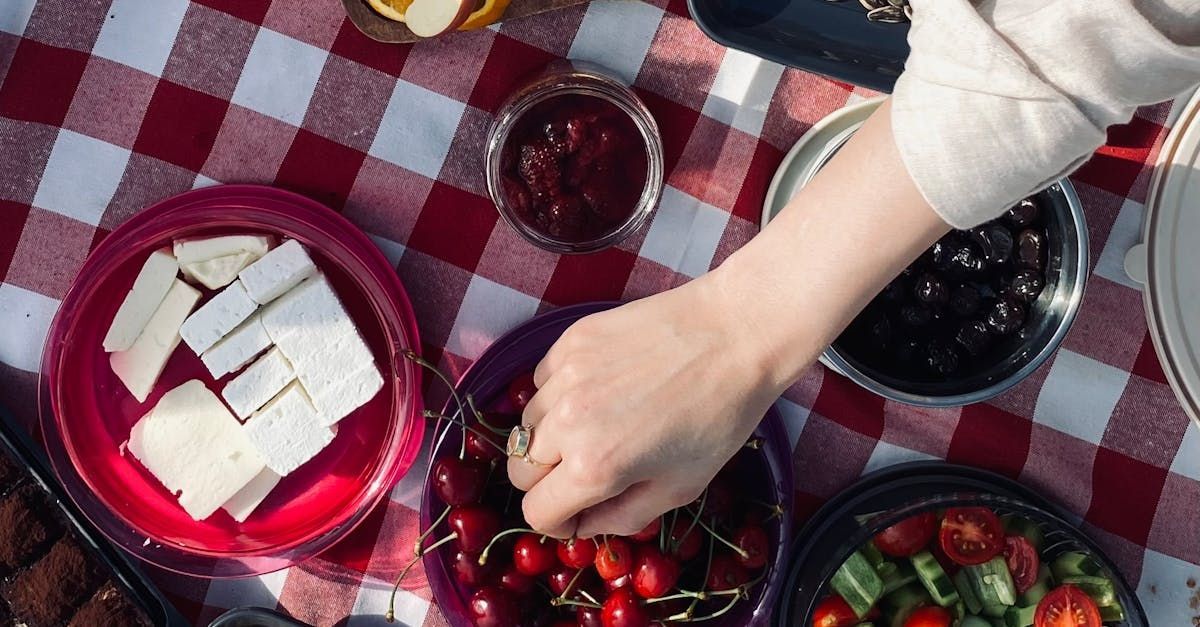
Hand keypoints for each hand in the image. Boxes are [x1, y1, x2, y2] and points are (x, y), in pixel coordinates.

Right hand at [507, 276, 785, 538]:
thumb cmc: (718, 417)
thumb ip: (622, 517)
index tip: (577, 513)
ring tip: (596, 427)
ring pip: (526, 424)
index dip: (557, 522)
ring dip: (550, 436)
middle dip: (547, 482)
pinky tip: (599, 390)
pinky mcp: (570, 340)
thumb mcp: (680, 488)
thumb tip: (584, 523)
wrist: (735, 335)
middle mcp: (567, 422)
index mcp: (593, 467)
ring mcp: (564, 376)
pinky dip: (558, 395)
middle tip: (584, 474)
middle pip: (519, 470)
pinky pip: (541, 381)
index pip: (535, 512)